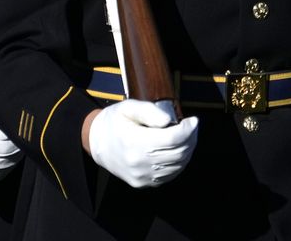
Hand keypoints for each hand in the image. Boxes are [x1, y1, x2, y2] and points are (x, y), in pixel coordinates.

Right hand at [83, 100, 197, 188]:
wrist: (96, 143)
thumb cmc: (114, 121)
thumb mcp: (128, 107)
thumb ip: (148, 111)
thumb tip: (169, 121)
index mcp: (134, 142)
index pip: (172, 139)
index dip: (188, 130)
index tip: (193, 121)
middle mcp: (138, 162)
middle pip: (178, 153)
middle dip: (191, 139)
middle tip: (192, 128)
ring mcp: (141, 176)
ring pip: (177, 166)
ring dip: (187, 151)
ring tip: (186, 138)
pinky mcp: (142, 183)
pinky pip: (169, 175)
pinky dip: (178, 163)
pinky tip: (177, 151)